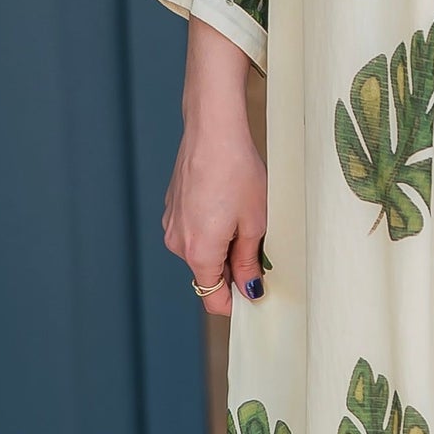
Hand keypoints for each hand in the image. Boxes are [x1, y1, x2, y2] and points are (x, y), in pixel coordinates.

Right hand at [162, 18, 266, 317]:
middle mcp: (178, 244)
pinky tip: (227, 202)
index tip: (256, 294)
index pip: (213, 299)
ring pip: (201, 251)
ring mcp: (172, 225)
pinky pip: (194, 231)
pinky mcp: (172, 208)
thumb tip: (250, 290)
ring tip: (244, 216)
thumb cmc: (238, 172)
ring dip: (222, 246)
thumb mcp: (255, 222)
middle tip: (261, 246)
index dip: (236, 302)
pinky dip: (211, 227)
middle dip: (233, 270)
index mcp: (200, 253)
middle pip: (207, 274)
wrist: (213, 130)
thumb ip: (250, 262)